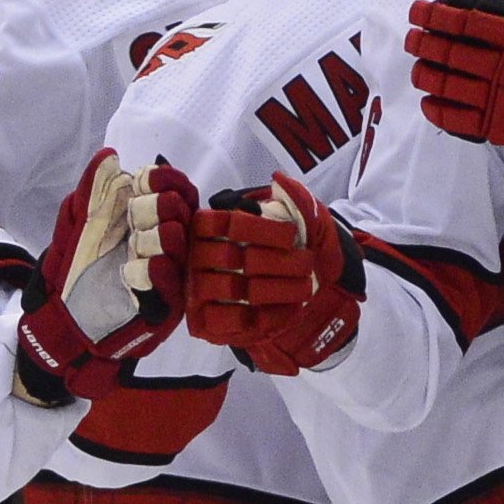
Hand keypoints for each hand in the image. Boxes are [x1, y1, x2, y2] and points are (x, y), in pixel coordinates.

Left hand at [13, 152, 189, 402]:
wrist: (62, 321)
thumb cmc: (72, 271)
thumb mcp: (75, 226)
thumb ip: (90, 191)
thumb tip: (108, 155)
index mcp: (147, 222)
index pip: (176, 192)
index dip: (167, 181)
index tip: (150, 178)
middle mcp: (164, 245)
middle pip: (181, 215)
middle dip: (161, 208)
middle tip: (139, 213)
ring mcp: (167, 275)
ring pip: (180, 248)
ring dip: (161, 238)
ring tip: (141, 241)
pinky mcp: (164, 306)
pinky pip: (171, 286)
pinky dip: (158, 272)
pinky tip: (141, 267)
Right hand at [185, 171, 361, 374]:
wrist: (292, 297)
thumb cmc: (288, 252)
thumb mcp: (299, 220)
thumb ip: (294, 198)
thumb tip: (280, 181)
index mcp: (207, 227)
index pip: (223, 224)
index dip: (258, 230)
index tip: (291, 236)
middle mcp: (195, 257)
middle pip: (230, 257)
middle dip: (276, 262)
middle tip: (307, 264)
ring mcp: (197, 291)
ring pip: (233, 288)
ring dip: (276, 288)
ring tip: (306, 286)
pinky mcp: (206, 323)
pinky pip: (232, 320)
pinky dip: (265, 314)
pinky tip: (291, 308)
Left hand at [405, 0, 503, 177]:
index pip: (463, 22)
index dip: (433, 15)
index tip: (418, 10)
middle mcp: (503, 65)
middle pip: (447, 52)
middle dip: (421, 43)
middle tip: (412, 38)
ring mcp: (497, 98)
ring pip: (443, 85)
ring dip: (423, 74)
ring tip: (419, 67)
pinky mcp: (497, 126)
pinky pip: (453, 119)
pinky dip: (434, 109)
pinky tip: (429, 100)